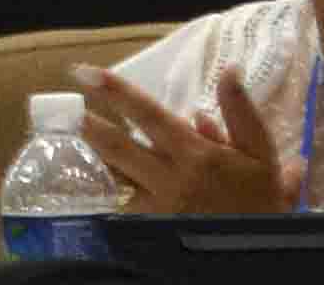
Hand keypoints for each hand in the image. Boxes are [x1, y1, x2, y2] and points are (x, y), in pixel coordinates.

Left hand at [74, 64, 300, 214]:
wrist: (260, 251)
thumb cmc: (260, 199)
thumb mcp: (261, 152)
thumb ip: (241, 112)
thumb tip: (226, 71)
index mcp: (194, 153)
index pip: (148, 115)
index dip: (116, 92)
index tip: (85, 73)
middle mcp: (169, 178)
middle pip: (118, 148)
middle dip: (88, 127)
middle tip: (62, 109)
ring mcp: (156, 206)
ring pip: (113, 179)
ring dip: (88, 159)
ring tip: (66, 140)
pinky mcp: (151, 228)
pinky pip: (120, 207)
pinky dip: (103, 193)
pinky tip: (86, 184)